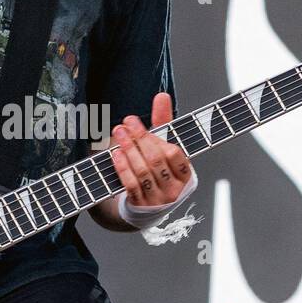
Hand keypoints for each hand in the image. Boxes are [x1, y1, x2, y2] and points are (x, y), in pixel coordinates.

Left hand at [109, 92, 192, 208]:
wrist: (149, 205)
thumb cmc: (160, 170)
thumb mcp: (164, 147)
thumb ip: (164, 122)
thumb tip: (162, 96)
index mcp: (186, 175)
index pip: (174, 153)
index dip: (154, 137)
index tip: (134, 121)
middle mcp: (175, 189)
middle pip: (156, 161)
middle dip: (138, 139)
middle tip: (124, 124)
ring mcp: (158, 200)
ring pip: (143, 172)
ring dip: (128, 150)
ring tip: (118, 133)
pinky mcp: (142, 206)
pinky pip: (131, 185)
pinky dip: (123, 168)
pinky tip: (115, 154)